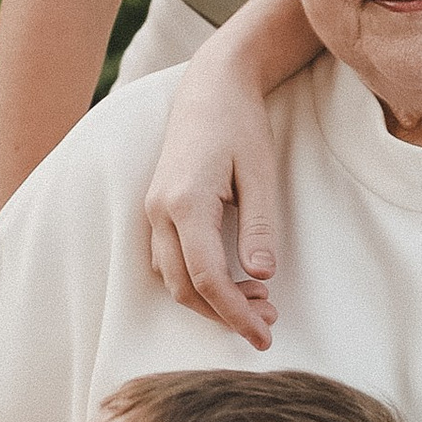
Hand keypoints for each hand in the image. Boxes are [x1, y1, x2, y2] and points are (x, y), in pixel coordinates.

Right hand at [143, 47, 284, 348]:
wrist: (210, 88)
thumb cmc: (240, 125)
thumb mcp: (261, 173)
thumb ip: (259, 225)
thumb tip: (262, 277)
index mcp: (187, 202)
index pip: (206, 278)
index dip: (235, 313)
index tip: (265, 333)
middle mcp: (160, 211)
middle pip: (183, 288)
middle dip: (223, 314)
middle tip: (268, 321)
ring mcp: (152, 210)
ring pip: (171, 279)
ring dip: (209, 300)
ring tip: (258, 300)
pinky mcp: (156, 209)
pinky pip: (167, 261)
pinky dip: (195, 281)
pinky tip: (229, 279)